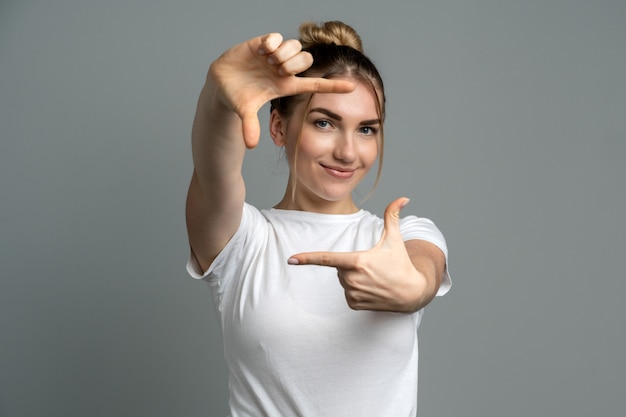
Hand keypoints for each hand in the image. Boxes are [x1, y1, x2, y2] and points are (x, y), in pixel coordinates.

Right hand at [209, 32, 354, 147]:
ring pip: (295, 46)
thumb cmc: (237, 97)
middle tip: (278, 70)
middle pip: (307, 60)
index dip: (333, 87)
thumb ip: (250, 126)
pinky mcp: (263, 44)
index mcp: (286, 86)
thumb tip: (250, 145)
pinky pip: (277, 37)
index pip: (315, 85)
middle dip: (295, 63)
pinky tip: (262, 51)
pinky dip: (273, 42)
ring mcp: (275, 56)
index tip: (353, 88)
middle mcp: (284, 70)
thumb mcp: (245, 111)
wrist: (221, 82)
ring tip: (269, 61)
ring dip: (284, 53)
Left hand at [288, 198, 433, 311]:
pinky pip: (347, 293)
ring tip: (374, 278)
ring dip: (354, 278)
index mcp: (357, 262)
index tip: (291, 260)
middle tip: (372, 266)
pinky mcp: (354, 304)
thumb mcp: (395, 239)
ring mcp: (353, 293)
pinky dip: (356, 290)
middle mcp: (352, 279)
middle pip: (339, 267)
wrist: (412, 293)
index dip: (307, 258)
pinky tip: (372, 289)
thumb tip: (403, 197)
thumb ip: (393, 216)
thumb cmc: (401, 264)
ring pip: (343, 280)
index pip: (326, 259)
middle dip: (352, 264)